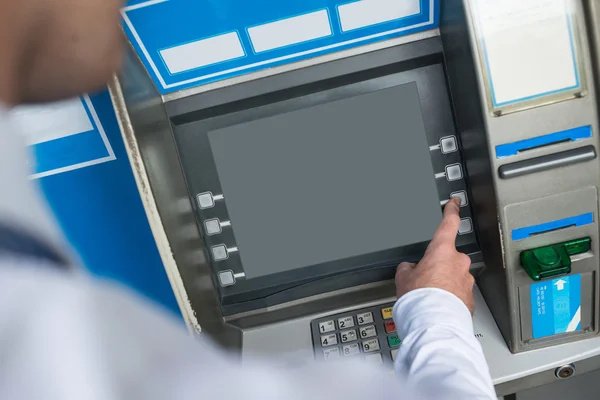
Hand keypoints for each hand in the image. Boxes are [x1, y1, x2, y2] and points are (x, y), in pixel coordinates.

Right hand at [395, 197, 474, 313]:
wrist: (433, 324)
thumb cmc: (420, 300)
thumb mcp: (403, 278)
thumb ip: (408, 268)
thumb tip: (410, 269)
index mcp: (442, 250)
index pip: (449, 223)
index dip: (451, 211)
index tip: (455, 203)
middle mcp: (458, 262)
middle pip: (448, 258)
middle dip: (438, 266)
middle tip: (424, 280)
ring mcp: (466, 281)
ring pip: (453, 277)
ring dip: (443, 284)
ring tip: (429, 298)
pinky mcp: (469, 298)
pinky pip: (457, 293)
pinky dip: (449, 298)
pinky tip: (437, 307)